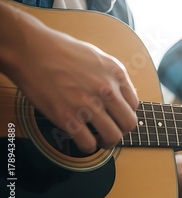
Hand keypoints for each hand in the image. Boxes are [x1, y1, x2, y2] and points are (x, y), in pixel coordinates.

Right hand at [0, 2, 138, 153]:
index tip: (116, 116)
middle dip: (122, 131)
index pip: (134, 105)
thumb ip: (112, 76)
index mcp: (116, 74)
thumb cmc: (62, 50)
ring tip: (100, 141)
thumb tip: (121, 95)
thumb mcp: (98, 57)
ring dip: (108, 143)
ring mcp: (88, 105)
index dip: (125, 113)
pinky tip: (84, 142)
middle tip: (111, 131)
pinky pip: (88, 143)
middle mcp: (107, 90)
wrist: (32, 50)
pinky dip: (88, 147)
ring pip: (113, 137)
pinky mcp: (68, 117)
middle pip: (129, 123)